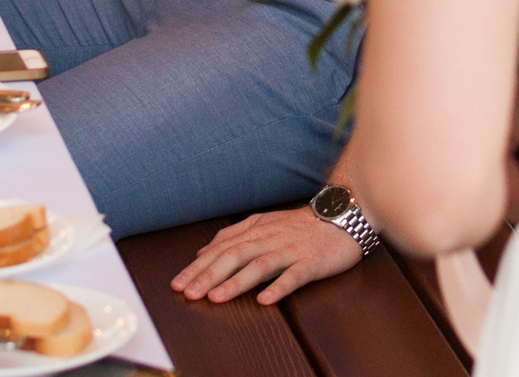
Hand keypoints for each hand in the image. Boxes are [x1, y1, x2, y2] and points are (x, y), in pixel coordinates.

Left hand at [170, 207, 360, 304]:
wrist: (341, 217)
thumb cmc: (300, 226)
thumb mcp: (263, 224)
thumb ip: (233, 235)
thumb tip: (202, 250)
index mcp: (255, 230)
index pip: (220, 250)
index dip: (198, 267)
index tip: (177, 283)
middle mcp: (269, 239)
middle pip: (234, 256)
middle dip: (208, 276)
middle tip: (187, 293)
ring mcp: (290, 250)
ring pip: (259, 266)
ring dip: (235, 283)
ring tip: (216, 298)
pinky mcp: (311, 262)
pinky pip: (293, 276)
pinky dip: (278, 287)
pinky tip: (265, 301)